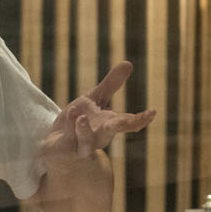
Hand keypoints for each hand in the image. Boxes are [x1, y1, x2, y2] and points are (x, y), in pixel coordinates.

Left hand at [42, 61, 156, 161]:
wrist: (58, 147)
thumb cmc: (79, 121)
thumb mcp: (95, 99)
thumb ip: (111, 84)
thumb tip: (129, 63)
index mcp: (109, 124)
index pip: (128, 122)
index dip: (140, 119)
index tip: (152, 112)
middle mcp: (98, 136)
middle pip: (111, 132)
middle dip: (119, 126)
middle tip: (126, 121)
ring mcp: (81, 144)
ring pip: (85, 140)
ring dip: (84, 130)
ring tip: (82, 117)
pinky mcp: (65, 148)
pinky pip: (66, 138)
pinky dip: (68, 125)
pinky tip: (69, 113)